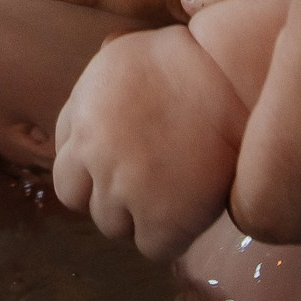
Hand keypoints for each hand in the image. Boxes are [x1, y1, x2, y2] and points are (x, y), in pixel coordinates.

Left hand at [54, 26, 250, 260]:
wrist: (234, 80)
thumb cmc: (193, 59)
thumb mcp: (126, 53)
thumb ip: (101, 82)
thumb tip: (99, 88)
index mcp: (82, 111)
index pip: (66, 157)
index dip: (90, 166)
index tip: (117, 164)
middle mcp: (92, 152)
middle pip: (76, 197)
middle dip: (103, 196)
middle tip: (139, 188)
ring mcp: (122, 189)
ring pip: (112, 226)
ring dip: (137, 217)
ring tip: (172, 195)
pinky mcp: (160, 219)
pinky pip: (151, 248)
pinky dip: (170, 238)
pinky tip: (190, 214)